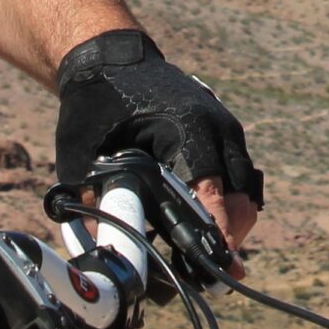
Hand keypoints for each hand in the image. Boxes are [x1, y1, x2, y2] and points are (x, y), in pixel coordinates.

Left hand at [54, 30, 261, 251]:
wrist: (111, 58)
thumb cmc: (97, 103)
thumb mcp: (84, 151)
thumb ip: (95, 199)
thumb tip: (101, 251)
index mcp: (189, 130)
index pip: (213, 196)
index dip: (215, 238)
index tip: (214, 270)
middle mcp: (217, 129)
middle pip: (241, 200)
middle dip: (225, 239)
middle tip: (199, 270)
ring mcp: (224, 129)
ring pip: (244, 191)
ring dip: (226, 224)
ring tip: (197, 251)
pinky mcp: (222, 133)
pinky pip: (236, 177)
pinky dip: (224, 204)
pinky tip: (197, 222)